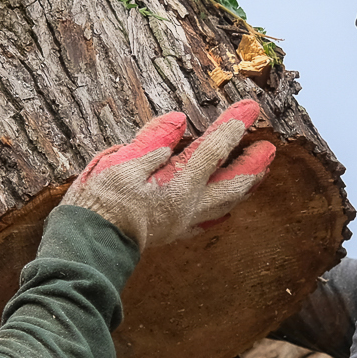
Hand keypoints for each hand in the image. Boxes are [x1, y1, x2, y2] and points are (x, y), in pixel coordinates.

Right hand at [60, 100, 276, 250]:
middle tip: (268, 147)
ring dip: (245, 186)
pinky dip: (226, 206)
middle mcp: (188, 207)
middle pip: (233, 183)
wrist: (87, 249)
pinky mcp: (173, 232)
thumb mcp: (119, 165)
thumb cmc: (99, 205)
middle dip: (253, 163)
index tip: (251, 108)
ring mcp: (183, 222)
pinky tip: (227, 205)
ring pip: (226, 204)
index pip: (214, 150)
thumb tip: (178, 121)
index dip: (233, 127)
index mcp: (178, 187)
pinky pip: (210, 219)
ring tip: (258, 172)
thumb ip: (152, 143)